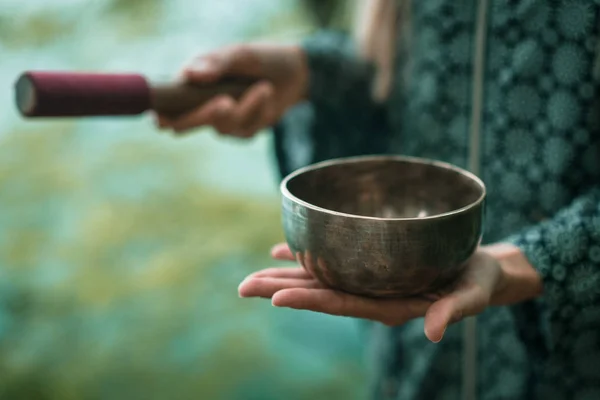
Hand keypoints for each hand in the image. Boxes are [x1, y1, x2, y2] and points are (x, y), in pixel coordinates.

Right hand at [155, 43, 308, 136]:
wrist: (293, 72)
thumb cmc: (260, 58)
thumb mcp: (240, 55)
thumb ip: (216, 64)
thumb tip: (190, 75)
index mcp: (190, 84)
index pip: (167, 103)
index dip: (161, 114)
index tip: (161, 120)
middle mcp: (200, 105)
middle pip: (188, 123)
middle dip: (206, 115)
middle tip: (225, 103)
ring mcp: (221, 120)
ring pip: (222, 127)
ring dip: (246, 108)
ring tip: (265, 87)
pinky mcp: (241, 131)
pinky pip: (245, 131)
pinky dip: (259, 113)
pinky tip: (267, 96)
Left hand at [238, 243, 541, 342]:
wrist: (480, 270)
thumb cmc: (478, 282)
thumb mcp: (472, 295)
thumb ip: (453, 311)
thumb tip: (434, 332)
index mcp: (389, 305)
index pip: (341, 304)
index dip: (308, 300)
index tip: (275, 297)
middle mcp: (371, 294)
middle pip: (320, 292)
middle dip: (282, 288)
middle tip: (244, 286)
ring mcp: (369, 281)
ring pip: (321, 277)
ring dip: (287, 274)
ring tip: (254, 272)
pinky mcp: (371, 265)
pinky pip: (334, 260)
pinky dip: (309, 254)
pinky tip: (285, 249)